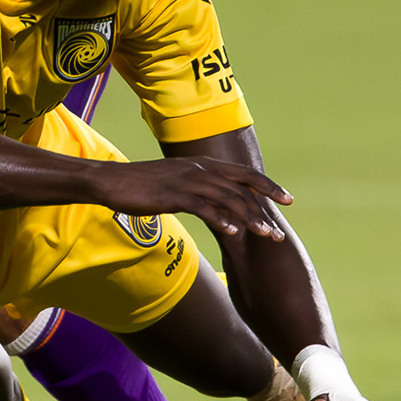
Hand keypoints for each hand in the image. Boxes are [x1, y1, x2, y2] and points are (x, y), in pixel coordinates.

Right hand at [94, 156, 290, 240]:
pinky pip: (203, 208)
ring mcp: (188, 181)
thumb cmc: (143, 184)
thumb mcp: (177, 182)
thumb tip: (216, 203)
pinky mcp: (174, 195)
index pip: (245, 174)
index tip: (287, 199)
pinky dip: (221, 220)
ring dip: (249, 218)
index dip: (268, 186)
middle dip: (265, 208)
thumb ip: (199, 188)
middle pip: (242, 187)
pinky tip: (234, 233)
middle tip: (280, 229)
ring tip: (265, 235)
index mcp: (204, 165)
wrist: (112, 181)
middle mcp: (200, 170)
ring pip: (228, 199)